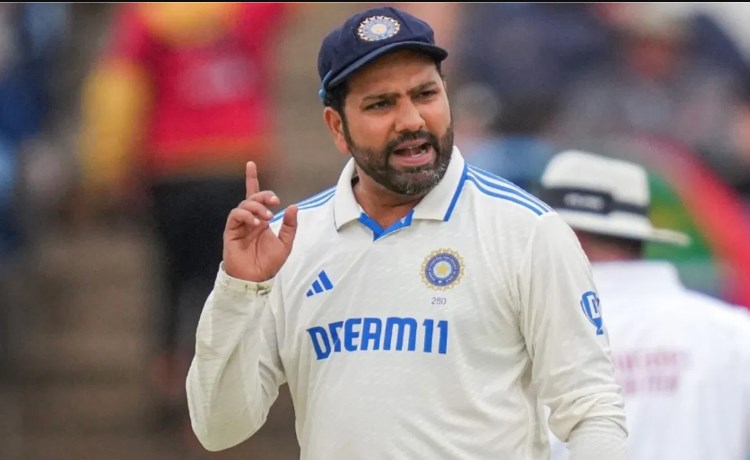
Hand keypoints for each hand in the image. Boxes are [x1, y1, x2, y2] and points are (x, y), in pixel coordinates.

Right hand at [223, 161, 297, 281]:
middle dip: (263, 196)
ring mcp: (239, 226)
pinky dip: (246, 215)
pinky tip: (256, 223)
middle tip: (275, 201)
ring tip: (267, 218)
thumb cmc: (268, 264)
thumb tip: (293, 206)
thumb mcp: (285, 244)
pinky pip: (235, 216)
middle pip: (252, 198)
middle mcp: (249, 220)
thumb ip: (290, 225)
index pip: (255, 196)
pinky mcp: (231, 232)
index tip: (251, 164)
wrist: (256, 279)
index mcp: (261, 220)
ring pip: (244, 205)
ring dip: (256, 207)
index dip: (252, 179)